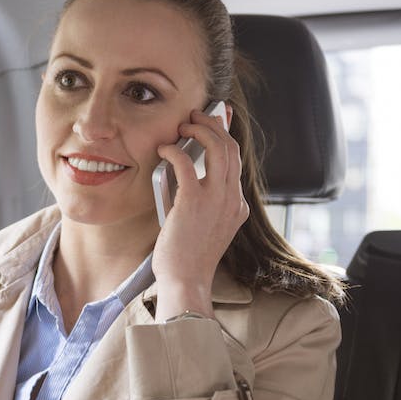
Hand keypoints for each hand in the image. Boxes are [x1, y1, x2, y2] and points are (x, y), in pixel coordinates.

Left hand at [152, 107, 248, 318]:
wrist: (186, 282)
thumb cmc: (187, 259)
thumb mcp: (204, 228)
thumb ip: (203, 204)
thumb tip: (185, 176)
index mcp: (237, 206)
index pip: (236, 162)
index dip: (225, 136)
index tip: (217, 120)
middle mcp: (232, 200)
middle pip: (232, 148)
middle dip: (214, 125)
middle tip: (195, 117)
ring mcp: (216, 200)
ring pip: (218, 148)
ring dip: (200, 130)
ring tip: (183, 126)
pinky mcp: (194, 202)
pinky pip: (187, 163)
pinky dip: (174, 150)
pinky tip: (164, 150)